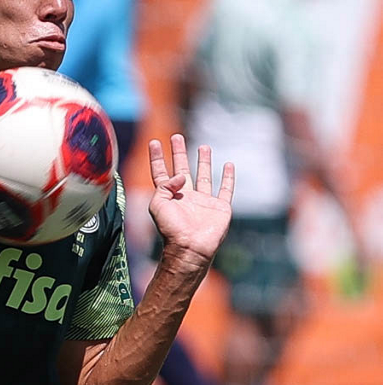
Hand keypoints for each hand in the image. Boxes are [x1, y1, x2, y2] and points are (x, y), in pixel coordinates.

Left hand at [148, 134, 234, 267]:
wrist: (190, 248)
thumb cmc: (171, 229)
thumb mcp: (158, 205)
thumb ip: (164, 186)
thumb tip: (181, 175)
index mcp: (168, 197)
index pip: (160, 173)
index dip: (157, 158)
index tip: (154, 143)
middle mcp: (186, 197)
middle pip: (181, 169)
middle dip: (178, 153)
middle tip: (176, 136)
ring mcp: (203, 202)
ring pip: (204, 176)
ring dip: (203, 161)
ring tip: (203, 146)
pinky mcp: (219, 207)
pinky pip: (225, 189)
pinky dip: (228, 177)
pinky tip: (229, 165)